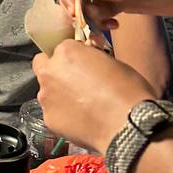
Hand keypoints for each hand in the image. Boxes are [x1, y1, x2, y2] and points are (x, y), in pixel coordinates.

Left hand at [32, 39, 155, 154]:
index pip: (61, 47)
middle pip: (45, 67)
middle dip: (57, 72)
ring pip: (47, 91)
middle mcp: (50, 73)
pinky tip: (81, 118)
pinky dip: (63, 114)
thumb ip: (91, 58)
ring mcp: (46, 97)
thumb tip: (89, 63)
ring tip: (83, 104)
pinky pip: (52, 112)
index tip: (81, 64)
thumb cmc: (126, 93)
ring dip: (59, 94)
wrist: (127, 124)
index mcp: (66, 52)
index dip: (72, 57)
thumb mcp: (113, 61)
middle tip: (76, 81)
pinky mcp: (49, 119)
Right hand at [57, 0, 172, 28]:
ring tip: (105, 27)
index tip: (73, 13)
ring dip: (90, 17)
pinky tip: (114, 26)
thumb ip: (110, 2)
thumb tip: (86, 16)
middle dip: (78, 8)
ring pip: (86, 2)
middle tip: (86, 25)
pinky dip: (101, 19)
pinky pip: (99, 10)